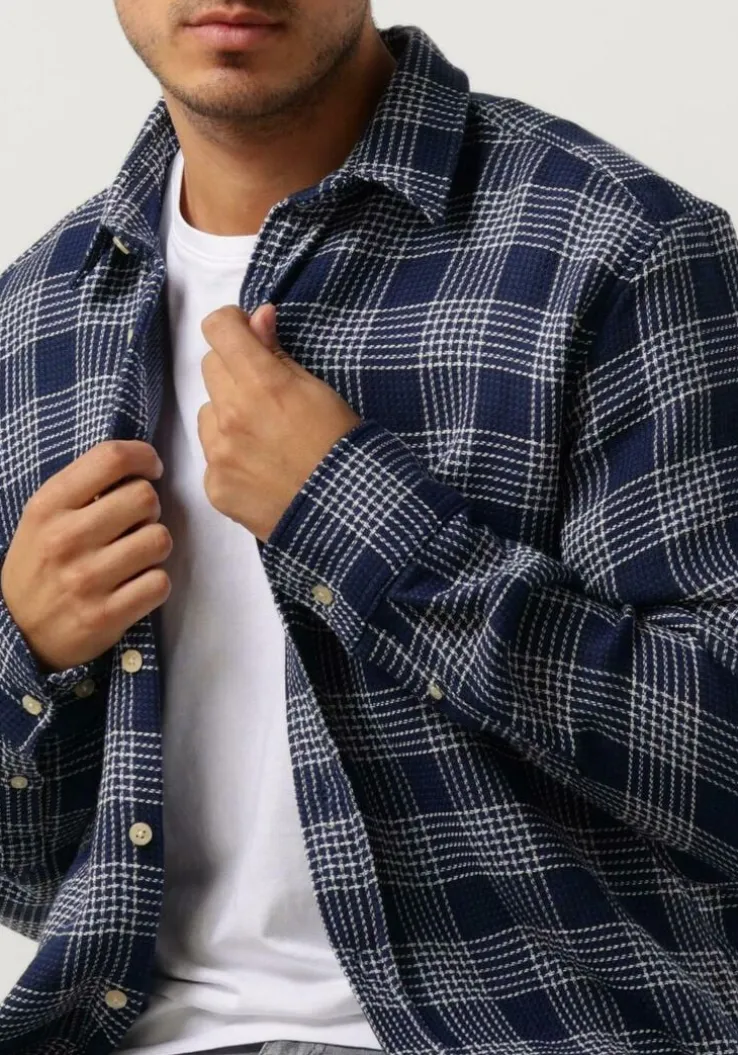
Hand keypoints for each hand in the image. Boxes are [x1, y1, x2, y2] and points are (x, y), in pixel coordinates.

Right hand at [0, 441, 170, 672]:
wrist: (19, 633)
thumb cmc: (42, 564)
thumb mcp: (44, 518)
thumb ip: (84, 488)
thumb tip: (137, 465)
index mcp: (48, 506)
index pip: (110, 458)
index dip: (144, 457)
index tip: (151, 470)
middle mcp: (65, 539)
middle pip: (144, 497)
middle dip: (150, 508)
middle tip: (137, 523)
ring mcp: (86, 579)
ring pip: (159, 539)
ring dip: (155, 547)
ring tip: (135, 556)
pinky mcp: (106, 615)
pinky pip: (160, 583)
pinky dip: (155, 583)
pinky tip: (135, 585)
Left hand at [197, 303, 361, 541]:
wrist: (345, 514)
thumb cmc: (341, 447)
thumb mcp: (318, 391)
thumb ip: (278, 352)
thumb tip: (258, 316)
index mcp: (260, 383)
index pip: (218, 329)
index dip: (233, 325)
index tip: (247, 336)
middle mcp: (230, 414)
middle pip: (210, 367)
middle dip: (234, 371)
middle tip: (266, 395)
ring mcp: (218, 454)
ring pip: (207, 412)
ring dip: (227, 415)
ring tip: (264, 438)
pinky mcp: (214, 486)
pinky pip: (211, 455)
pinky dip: (230, 456)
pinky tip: (260, 469)